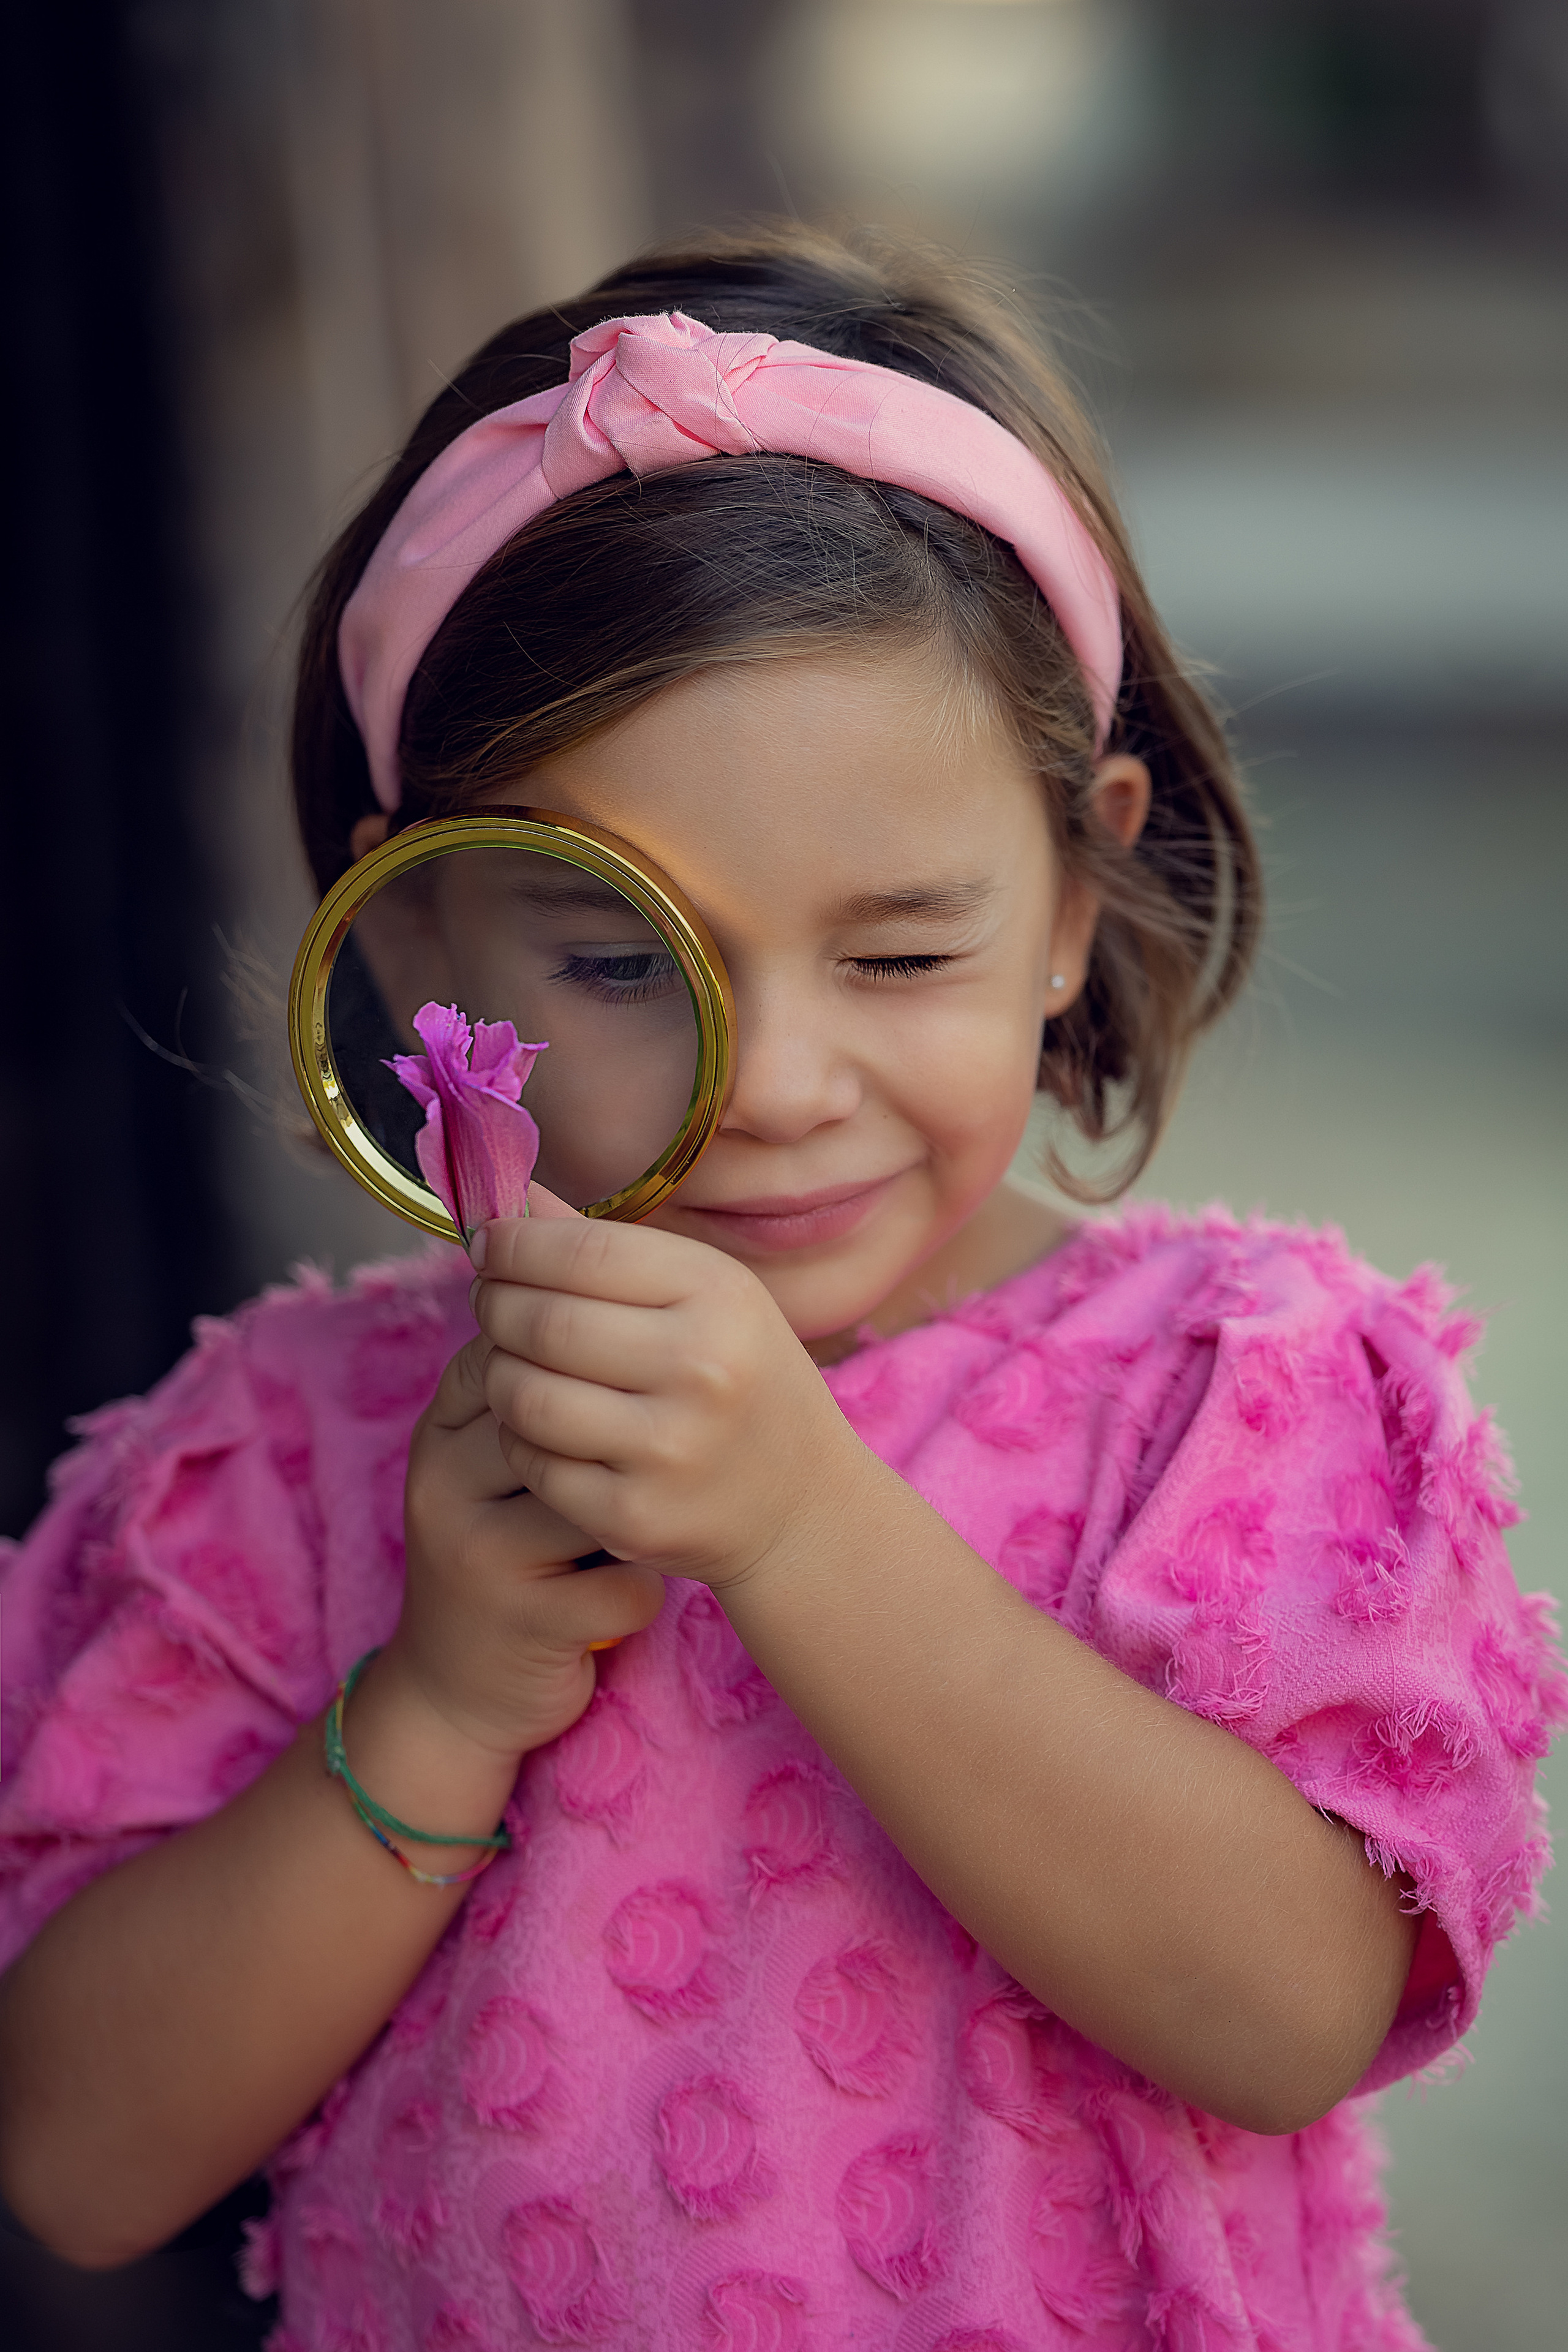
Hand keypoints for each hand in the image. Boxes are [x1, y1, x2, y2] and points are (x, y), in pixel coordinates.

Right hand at [386, 1328, 666, 1759]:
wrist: (454, 1689)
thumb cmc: (503, 1548)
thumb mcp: (490, 1464)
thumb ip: (535, 1386)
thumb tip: (610, 1287)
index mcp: (439, 1434)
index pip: (516, 1354)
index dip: (586, 1370)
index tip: (625, 1396)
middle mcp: (444, 1485)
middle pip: (560, 1415)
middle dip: (619, 1436)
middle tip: (644, 1457)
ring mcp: (480, 1557)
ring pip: (597, 1494)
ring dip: (635, 1509)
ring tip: (635, 1521)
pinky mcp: (527, 1622)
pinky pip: (624, 1578)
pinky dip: (645, 1586)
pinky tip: (628, 1588)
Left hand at [470, 1213, 866, 1589]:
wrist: (802, 1502)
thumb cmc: (743, 1378)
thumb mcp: (706, 1295)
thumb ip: (609, 1246)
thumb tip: (513, 1200)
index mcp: (721, 1296)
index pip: (582, 1250)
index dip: (514, 1244)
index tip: (488, 1243)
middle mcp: (700, 1369)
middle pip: (541, 1322)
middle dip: (495, 1304)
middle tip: (491, 1301)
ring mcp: (667, 1450)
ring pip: (522, 1394)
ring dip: (498, 1372)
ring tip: (512, 1361)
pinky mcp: (633, 1516)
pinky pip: (531, 1461)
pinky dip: (518, 1437)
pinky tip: (540, 1423)